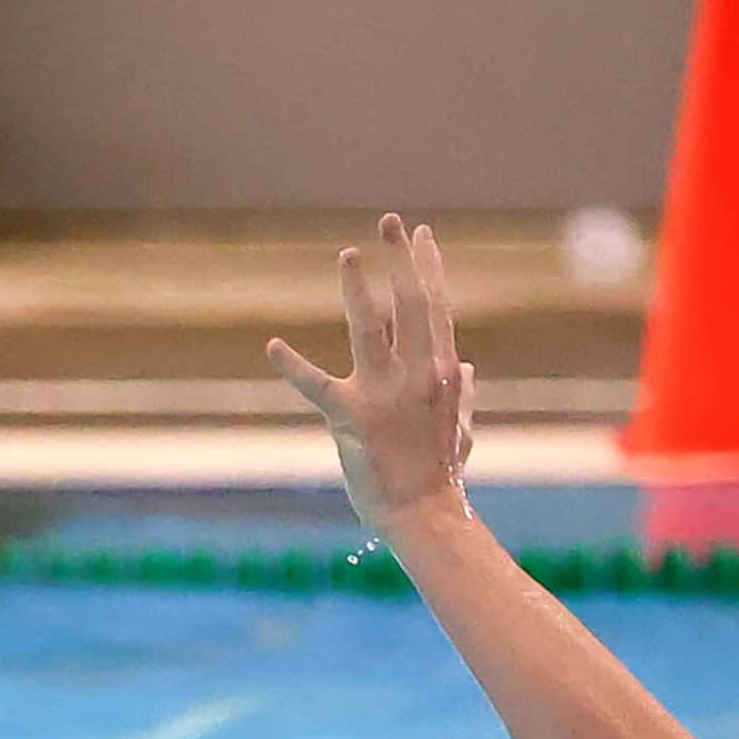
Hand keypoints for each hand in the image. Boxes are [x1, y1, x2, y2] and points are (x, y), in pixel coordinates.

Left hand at [270, 213, 476, 526]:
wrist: (426, 516)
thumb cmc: (440, 476)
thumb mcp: (458, 428)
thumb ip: (460, 393)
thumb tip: (465, 366)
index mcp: (441, 373)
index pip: (437, 308)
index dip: (429, 268)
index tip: (423, 235)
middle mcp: (419, 375)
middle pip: (411, 305)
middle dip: (401, 260)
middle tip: (389, 221)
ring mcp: (386, 395)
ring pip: (370, 330)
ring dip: (358, 290)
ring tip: (348, 254)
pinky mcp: (353, 420)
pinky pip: (318, 387)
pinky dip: (294, 367)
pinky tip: (273, 347)